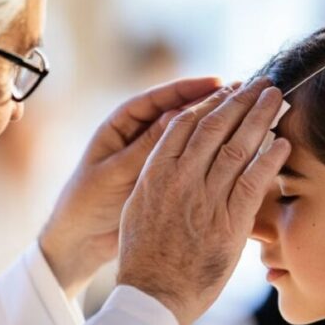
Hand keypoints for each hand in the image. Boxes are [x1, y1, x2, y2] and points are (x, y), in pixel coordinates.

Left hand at [40, 77, 222, 298]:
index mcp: (121, 125)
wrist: (79, 240)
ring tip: (245, 119)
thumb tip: (178, 116)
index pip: (160, 99)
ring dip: (213, 128)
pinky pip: (189, 162)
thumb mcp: (116, 173)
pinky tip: (233, 153)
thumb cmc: (87, 203)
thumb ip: (145, 147)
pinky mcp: (162, 178)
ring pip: (188, 136)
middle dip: (209, 102)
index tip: (218, 83)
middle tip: (241, 94)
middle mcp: (138, 135)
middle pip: (178, 111)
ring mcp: (152, 157)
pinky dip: (209, 156)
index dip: (189, 89)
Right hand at [117, 78, 290, 324]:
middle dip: (241, 100)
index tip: (230, 89)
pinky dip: (269, 159)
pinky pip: (252, 182)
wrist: (152, 296)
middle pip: (214, 126)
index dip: (211, 101)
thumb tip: (175, 159)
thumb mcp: (137, 208)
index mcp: (155, 172)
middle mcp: (179, 179)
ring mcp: (204, 199)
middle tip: (263, 82)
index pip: (185, 124)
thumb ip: (157, 179)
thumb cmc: (144, 257)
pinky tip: (283, 142)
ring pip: (236, 147)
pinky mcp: (228, 222)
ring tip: (277, 98)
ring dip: (260, 118)